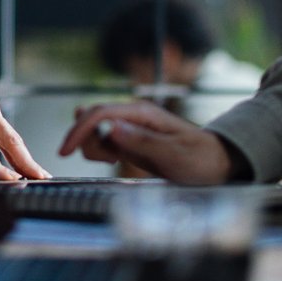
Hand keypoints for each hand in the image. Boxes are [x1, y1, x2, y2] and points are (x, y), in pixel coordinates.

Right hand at [57, 101, 234, 183]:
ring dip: (92, 147)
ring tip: (112, 160)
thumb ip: (143, 142)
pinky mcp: (130, 142)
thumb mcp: (175, 155)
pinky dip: (99, 152)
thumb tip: (111, 128)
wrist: (216, 166)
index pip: (100, 114)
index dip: (79, 130)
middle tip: (105, 160)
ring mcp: (131, 129)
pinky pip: (103, 142)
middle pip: (92, 119)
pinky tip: (113, 160)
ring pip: (94, 131)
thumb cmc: (201, 160)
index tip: (65, 151)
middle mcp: (133, 117)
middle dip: (86, 140)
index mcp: (143, 113)